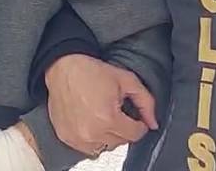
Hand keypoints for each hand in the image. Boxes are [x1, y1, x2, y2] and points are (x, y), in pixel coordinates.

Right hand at [44, 54, 158, 156]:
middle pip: (120, 141)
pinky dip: (92, 139)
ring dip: (108, 135)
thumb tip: (153, 123)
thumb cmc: (90, 71)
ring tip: (102, 117)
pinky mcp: (66, 137)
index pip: (135, 134)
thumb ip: (145, 102)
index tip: (134, 117)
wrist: (62, 68)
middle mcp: (92, 132)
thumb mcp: (125, 80)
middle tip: (115, 111)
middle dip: (123, 128)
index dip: (138, 124)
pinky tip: (91, 122)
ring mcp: (77, 137)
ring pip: (105, 147)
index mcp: (108, 118)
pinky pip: (88, 148)